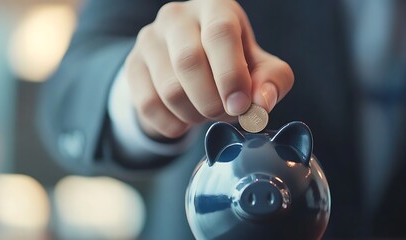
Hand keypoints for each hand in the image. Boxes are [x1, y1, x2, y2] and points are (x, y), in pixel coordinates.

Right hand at [124, 0, 293, 138]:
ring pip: (169, 90)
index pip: (219, 33)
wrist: (192, 65)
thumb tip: (262, 103)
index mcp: (215, 7)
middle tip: (225, 115)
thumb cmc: (234, 61)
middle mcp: (177, 15)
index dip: (231, 74)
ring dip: (194, 115)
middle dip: (212, 101)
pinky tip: (185, 120)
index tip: (241, 106)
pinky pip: (149, 105)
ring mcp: (149, 39)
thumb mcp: (262, 67)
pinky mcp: (133, 65)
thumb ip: (272, 81)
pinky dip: (173, 124)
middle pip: (189, 62)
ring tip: (207, 113)